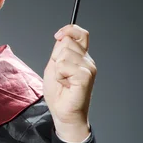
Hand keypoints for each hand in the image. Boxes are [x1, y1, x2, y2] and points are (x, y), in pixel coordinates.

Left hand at [43, 24, 96, 142]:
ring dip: (57, 68)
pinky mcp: (85, 76)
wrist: (63, 112)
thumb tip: (62, 36)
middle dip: (57, 57)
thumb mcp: (54, 66)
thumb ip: (59, 52)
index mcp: (81, 57)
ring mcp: (88, 68)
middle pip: (68, 42)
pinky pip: (65, 65)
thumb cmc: (59, 93)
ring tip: (63, 80)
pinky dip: (60, 75)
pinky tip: (66, 84)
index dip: (69, 30)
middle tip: (60, 73)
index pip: (81, 34)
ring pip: (64, 53)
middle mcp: (88, 60)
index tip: (58, 35)